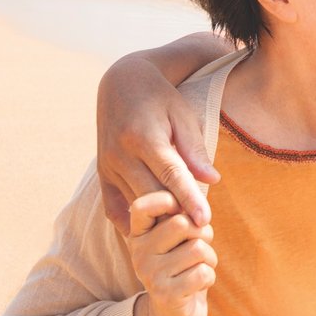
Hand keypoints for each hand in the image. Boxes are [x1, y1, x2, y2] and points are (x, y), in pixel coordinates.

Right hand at [97, 54, 220, 233]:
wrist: (122, 84)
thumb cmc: (161, 99)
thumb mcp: (182, 116)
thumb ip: (194, 150)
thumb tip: (213, 180)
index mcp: (144, 138)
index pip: (171, 176)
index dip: (189, 199)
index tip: (205, 220)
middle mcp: (121, 155)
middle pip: (151, 195)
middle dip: (176, 214)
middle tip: (200, 230)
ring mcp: (107, 167)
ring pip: (135, 204)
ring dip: (158, 219)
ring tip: (183, 231)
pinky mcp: (102, 175)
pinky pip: (114, 209)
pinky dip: (132, 222)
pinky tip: (151, 231)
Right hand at [128, 191, 216, 315]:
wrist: (172, 315)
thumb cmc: (182, 265)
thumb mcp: (178, 238)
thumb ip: (182, 214)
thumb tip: (199, 194)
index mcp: (140, 233)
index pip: (143, 205)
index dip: (169, 201)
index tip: (184, 212)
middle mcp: (139, 252)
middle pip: (183, 223)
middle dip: (204, 233)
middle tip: (199, 248)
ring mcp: (150, 274)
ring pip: (198, 248)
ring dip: (209, 258)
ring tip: (198, 267)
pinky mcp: (165, 294)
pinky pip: (203, 273)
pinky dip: (209, 277)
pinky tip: (197, 285)